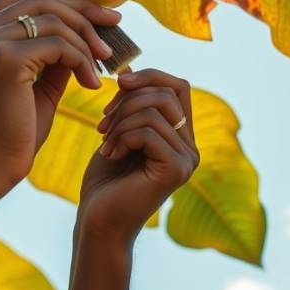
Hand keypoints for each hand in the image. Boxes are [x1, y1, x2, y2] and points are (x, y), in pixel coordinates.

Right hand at [0, 0, 121, 191]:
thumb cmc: (7, 134)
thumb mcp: (34, 85)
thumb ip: (52, 54)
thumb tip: (82, 29)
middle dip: (83, 8)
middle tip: (115, 22)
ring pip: (52, 18)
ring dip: (86, 40)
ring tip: (103, 66)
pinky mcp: (2, 58)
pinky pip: (57, 43)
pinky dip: (81, 58)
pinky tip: (90, 83)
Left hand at [77, 69, 198, 244]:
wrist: (98, 220)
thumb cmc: (105, 179)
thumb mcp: (118, 132)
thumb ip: (131, 104)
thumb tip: (129, 69)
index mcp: (181, 136)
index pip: (177, 86)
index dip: (148, 75)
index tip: (117, 82)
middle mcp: (191, 148)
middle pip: (167, 93)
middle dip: (127, 100)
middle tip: (103, 123)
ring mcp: (187, 160)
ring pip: (155, 110)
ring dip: (120, 121)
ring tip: (105, 142)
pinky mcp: (176, 170)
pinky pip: (149, 131)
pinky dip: (123, 137)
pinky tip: (111, 155)